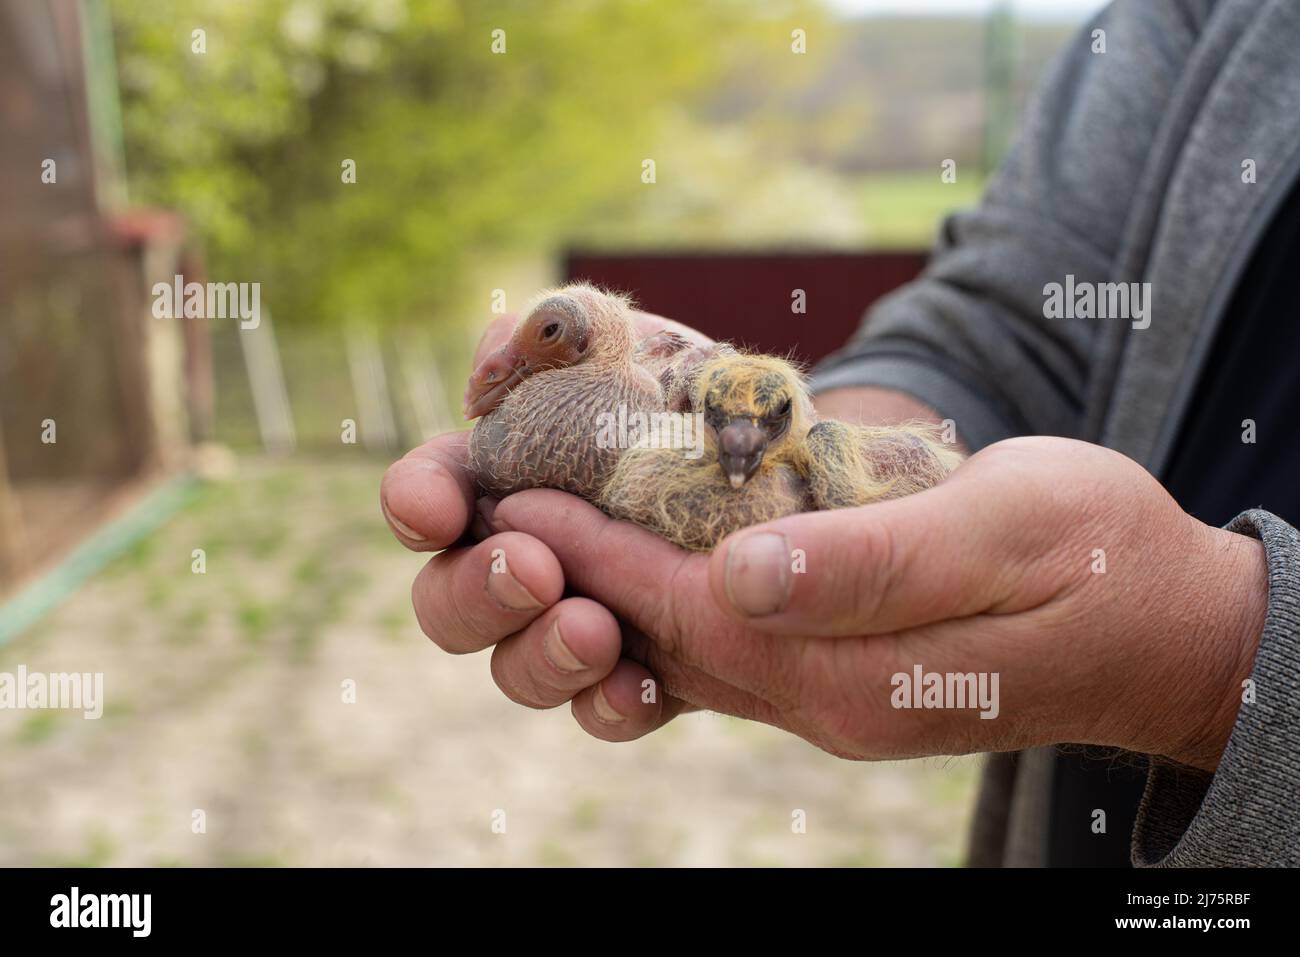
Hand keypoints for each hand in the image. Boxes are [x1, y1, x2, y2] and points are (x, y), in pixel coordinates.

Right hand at [381, 308, 713, 738]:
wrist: (770, 447)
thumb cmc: (674, 382)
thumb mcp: (620, 338)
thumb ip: (547, 334)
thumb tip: (486, 379)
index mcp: (496, 477)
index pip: (425, 496)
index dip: (415, 504)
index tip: (438, 510)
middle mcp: (519, 559)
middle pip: (447, 604)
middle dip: (477, 594)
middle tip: (534, 569)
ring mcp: (574, 621)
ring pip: (517, 670)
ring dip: (543, 656)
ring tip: (597, 631)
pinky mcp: (640, 668)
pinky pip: (603, 710)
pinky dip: (613, 705)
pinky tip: (645, 687)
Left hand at [482, 436, 1266, 770]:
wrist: (1163, 628)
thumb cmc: (1101, 560)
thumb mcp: (1009, 533)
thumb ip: (876, 562)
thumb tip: (740, 571)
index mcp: (854, 674)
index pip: (691, 610)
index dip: (600, 550)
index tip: (518, 493)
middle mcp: (824, 699)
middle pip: (668, 636)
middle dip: (577, 571)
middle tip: (495, 499)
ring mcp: (830, 693)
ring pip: (688, 642)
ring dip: (611, 581)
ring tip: (542, 514)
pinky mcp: (842, 670)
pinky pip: (730, 636)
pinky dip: (670, 587)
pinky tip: (640, 542)